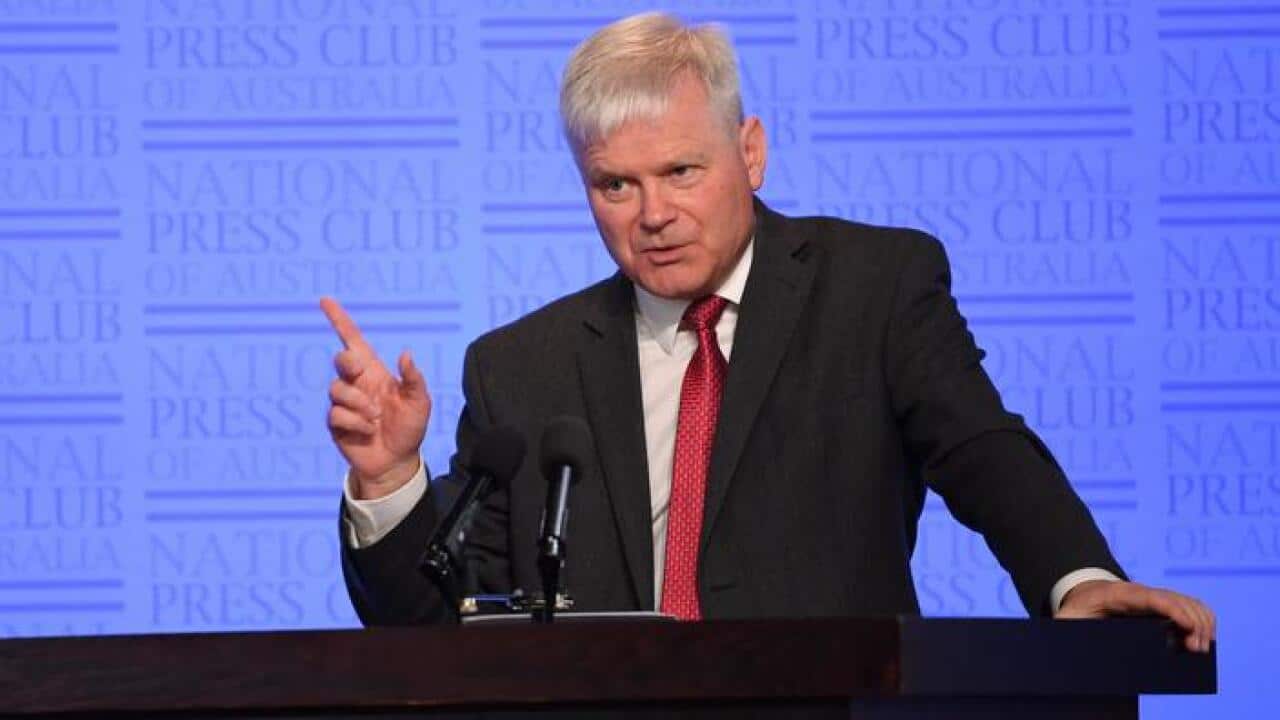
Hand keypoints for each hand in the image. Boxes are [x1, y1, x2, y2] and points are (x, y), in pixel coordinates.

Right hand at [321, 297, 430, 498]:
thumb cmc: (409, 428)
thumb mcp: (420, 403)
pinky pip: (337, 413)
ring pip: (337, 388)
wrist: (397, 461)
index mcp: (375, 372)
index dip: (340, 320)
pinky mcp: (336, 422)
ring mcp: (345, 403)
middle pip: (341, 359)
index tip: (325, 301)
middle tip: (360, 373)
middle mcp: (357, 383)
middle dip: (348, 363)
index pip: (353, 341)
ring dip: (359, 403)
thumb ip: (414, 380)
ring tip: (376, 418)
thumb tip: (405, 354)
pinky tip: (369, 431)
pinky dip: (356, 422)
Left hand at [1056, 580, 1215, 652]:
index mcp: (1120, 595)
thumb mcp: (1066, 617)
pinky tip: (1203, 638)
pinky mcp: (1164, 604)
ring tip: (1200, 648)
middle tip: (1196, 650)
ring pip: (1189, 602)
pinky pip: (1191, 606)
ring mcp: (1156, 596)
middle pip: (1177, 600)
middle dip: (1192, 623)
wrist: (1085, 592)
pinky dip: (1203, 619)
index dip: (1173, 610)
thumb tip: (1060, 639)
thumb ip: (1063, 626)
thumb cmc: (1077, 608)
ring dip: (1201, 623)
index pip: (1152, 598)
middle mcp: (1143, 592)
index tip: (1187, 627)